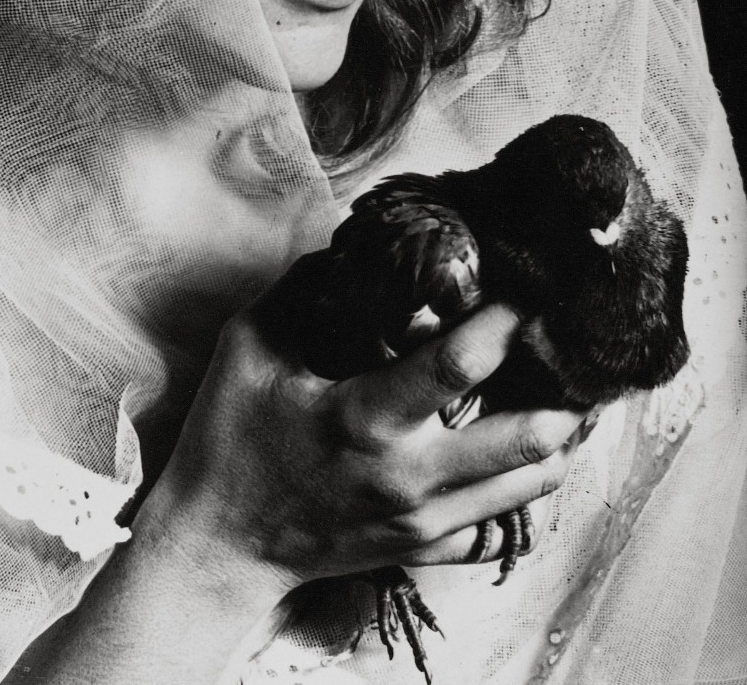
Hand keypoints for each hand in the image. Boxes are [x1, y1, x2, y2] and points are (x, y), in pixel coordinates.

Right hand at [136, 301, 581, 610]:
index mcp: (363, 418)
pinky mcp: (422, 550)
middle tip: (581, 350)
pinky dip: (525, 489)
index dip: (503, 322)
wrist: (218, 546)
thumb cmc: (229, 444)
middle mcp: (407, 476)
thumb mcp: (248, 350)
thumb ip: (300, 292)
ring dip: (561, 440)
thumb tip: (350, 250)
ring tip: (576, 394)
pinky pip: (500, 526)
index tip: (529, 289)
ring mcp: (421, 521)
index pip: (457, 365)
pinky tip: (529, 455)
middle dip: (567, 394)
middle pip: (524, 439)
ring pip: (529, 486)